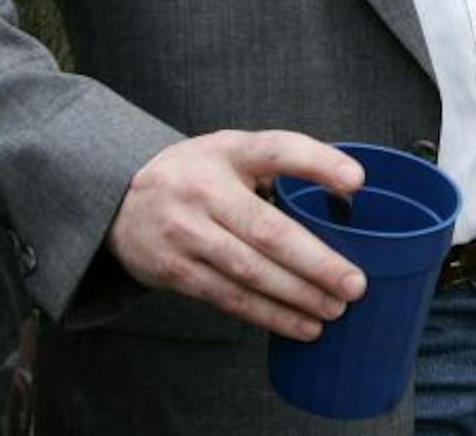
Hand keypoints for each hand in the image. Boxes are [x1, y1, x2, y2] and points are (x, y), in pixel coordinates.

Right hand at [106, 130, 367, 339]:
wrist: (118, 202)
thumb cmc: (196, 175)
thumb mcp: (230, 152)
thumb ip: (279, 166)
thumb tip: (348, 199)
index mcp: (227, 152)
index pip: (276, 150)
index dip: (318, 163)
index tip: (357, 181)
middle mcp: (204, 190)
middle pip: (268, 230)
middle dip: (316, 262)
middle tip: (354, 284)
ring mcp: (186, 233)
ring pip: (250, 272)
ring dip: (297, 296)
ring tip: (334, 310)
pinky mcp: (176, 272)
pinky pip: (231, 298)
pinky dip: (270, 315)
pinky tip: (302, 325)